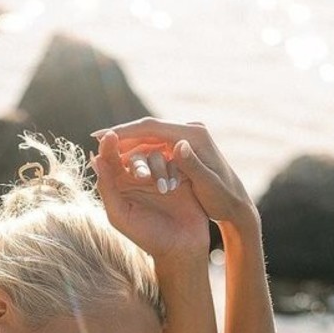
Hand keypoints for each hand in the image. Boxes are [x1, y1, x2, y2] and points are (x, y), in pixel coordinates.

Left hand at [90, 128, 209, 262]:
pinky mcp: (180, 174)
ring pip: (156, 155)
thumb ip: (107, 188)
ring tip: (165, 191)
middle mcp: (140, 175)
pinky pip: (176, 160)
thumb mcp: (120, 215)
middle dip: (139, 162)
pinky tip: (176, 187)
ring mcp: (161, 174)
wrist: (180, 248)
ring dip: (159, 169)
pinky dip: (174, 170)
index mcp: (121, 183)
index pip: (112, 158)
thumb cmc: (146, 235)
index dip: (109, 146)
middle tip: (144, 178)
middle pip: (135, 153)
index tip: (110, 136)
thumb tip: (96, 159)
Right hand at [94, 119, 255, 229]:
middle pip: (149, 128)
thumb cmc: (223, 200)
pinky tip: (124, 156)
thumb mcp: (209, 187)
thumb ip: (193, 166)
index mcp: (194, 136)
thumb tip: (179, 145)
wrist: (237, 205)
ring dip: (129, 142)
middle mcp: (191, 131)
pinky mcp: (185, 147)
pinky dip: (140, 150)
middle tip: (96, 138)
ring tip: (105, 148)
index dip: (126, 131)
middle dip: (122, 133)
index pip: (152, 128)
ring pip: (151, 136)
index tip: (103, 136)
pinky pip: (156, 145)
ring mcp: (188, 138)